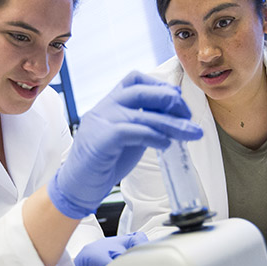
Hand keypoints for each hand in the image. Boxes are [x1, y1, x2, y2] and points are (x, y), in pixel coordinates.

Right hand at [48, 71, 202, 218]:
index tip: (179, 101)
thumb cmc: (103, 162)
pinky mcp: (101, 140)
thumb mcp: (127, 136)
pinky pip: (132, 131)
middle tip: (188, 115)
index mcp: (110, 103)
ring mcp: (101, 122)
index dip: (160, 86)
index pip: (135, 80)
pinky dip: (154, 136)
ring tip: (190, 133)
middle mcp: (104, 108)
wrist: (76, 186)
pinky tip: (166, 144)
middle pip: (140, 90)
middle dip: (169, 100)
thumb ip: (144, 123)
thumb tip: (174, 118)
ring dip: (171, 123)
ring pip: (141, 114)